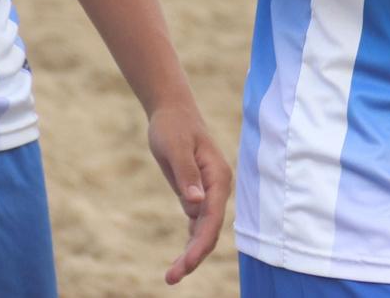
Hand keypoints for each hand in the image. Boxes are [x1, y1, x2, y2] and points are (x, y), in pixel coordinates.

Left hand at [146, 99, 231, 284]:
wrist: (172, 111)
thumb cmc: (172, 127)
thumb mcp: (174, 148)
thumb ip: (187, 176)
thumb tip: (197, 206)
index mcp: (217, 177)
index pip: (212, 218)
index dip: (199, 245)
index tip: (183, 267)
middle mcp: (218, 187)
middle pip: (210, 228)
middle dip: (194, 255)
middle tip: (171, 278)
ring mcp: (210, 190)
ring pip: (205, 228)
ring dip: (192, 252)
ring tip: (172, 276)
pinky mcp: (198, 191)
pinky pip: (198, 221)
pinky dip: (192, 239)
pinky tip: (183, 257)